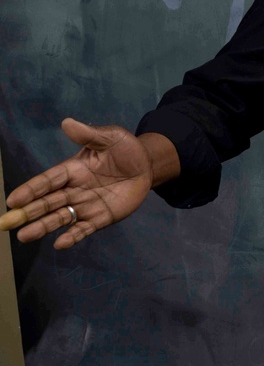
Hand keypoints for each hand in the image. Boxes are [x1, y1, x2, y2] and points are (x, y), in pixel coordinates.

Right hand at [0, 118, 170, 248]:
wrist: (147, 166)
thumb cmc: (125, 149)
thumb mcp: (110, 137)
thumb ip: (89, 135)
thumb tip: (67, 122)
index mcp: (72, 170)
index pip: (48, 181)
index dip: (30, 190)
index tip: (13, 200)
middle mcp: (74, 190)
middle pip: (47, 202)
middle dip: (28, 212)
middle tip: (6, 223)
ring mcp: (86, 205)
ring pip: (60, 217)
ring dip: (42, 227)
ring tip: (23, 236)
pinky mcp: (100, 218)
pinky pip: (84, 229)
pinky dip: (72, 236)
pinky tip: (60, 243)